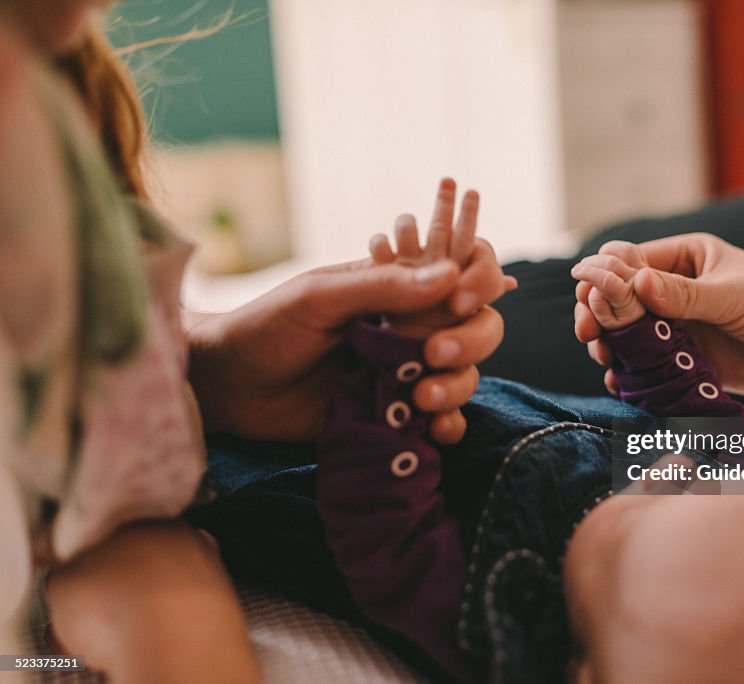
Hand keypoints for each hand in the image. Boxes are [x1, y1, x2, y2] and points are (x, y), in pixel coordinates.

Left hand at [187, 181, 509, 443]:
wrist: (226, 387)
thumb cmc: (266, 326)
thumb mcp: (319, 297)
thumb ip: (382, 287)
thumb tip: (449, 275)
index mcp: (398, 290)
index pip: (463, 275)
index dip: (479, 283)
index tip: (462, 300)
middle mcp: (411, 329)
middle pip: (477, 329)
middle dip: (470, 341)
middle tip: (434, 355)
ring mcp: (406, 374)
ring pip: (464, 377)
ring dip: (456, 387)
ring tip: (420, 398)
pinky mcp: (394, 416)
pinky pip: (440, 422)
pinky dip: (448, 426)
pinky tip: (434, 431)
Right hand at [574, 236, 743, 396]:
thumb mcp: (736, 294)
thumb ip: (684, 295)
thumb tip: (633, 284)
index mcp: (684, 260)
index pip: (628, 263)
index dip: (603, 278)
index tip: (589, 295)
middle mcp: (675, 294)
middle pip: (618, 301)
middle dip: (598, 314)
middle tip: (589, 331)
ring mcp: (680, 329)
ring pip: (628, 337)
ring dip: (610, 345)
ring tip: (605, 357)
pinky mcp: (687, 363)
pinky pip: (648, 368)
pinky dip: (630, 375)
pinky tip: (621, 381)